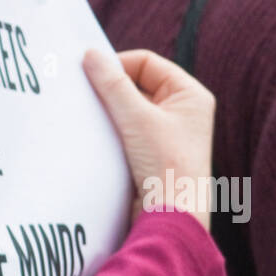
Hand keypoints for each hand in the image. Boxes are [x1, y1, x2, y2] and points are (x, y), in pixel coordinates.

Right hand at [82, 48, 213, 230]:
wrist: (172, 219)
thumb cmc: (166, 165)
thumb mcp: (136, 117)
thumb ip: (112, 83)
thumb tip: (91, 55)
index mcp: (190, 94)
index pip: (147, 62)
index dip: (118, 64)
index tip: (90, 74)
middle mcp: (183, 111)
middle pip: (137, 83)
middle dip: (111, 88)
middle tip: (86, 93)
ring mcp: (169, 133)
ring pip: (130, 107)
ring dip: (110, 110)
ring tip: (92, 116)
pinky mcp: (154, 153)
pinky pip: (128, 129)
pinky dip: (112, 128)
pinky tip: (97, 135)